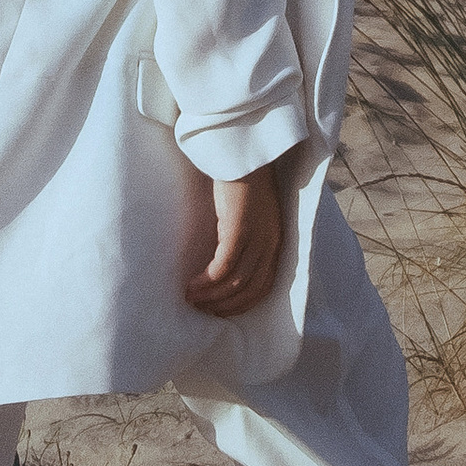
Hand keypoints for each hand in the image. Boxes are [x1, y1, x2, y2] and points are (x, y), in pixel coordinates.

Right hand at [182, 159, 289, 315]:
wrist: (242, 153)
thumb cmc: (242, 181)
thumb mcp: (251, 215)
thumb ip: (245, 237)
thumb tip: (225, 260)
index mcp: (275, 241)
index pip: (265, 287)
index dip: (243, 304)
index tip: (222, 312)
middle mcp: (270, 243)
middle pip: (251, 290)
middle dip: (226, 306)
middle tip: (203, 312)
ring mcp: (256, 237)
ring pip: (236, 283)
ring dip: (211, 297)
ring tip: (191, 300)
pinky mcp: (239, 229)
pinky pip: (223, 267)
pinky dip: (207, 282)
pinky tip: (191, 286)